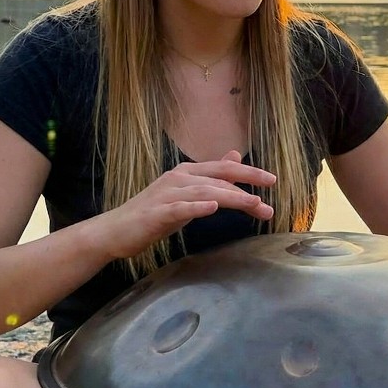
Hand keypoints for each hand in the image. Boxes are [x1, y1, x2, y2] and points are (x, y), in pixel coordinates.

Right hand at [97, 150, 275, 259]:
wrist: (115, 230)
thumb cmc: (153, 214)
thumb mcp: (187, 193)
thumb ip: (211, 177)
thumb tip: (235, 156)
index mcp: (187, 172)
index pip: (224, 169)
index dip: (249, 172)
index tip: (272, 181)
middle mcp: (178, 178)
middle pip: (218, 177)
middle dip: (247, 185)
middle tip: (269, 196)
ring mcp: (166, 194)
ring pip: (204, 191)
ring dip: (231, 197)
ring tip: (252, 204)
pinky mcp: (156, 213)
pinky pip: (179, 208)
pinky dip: (197, 207)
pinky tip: (213, 208)